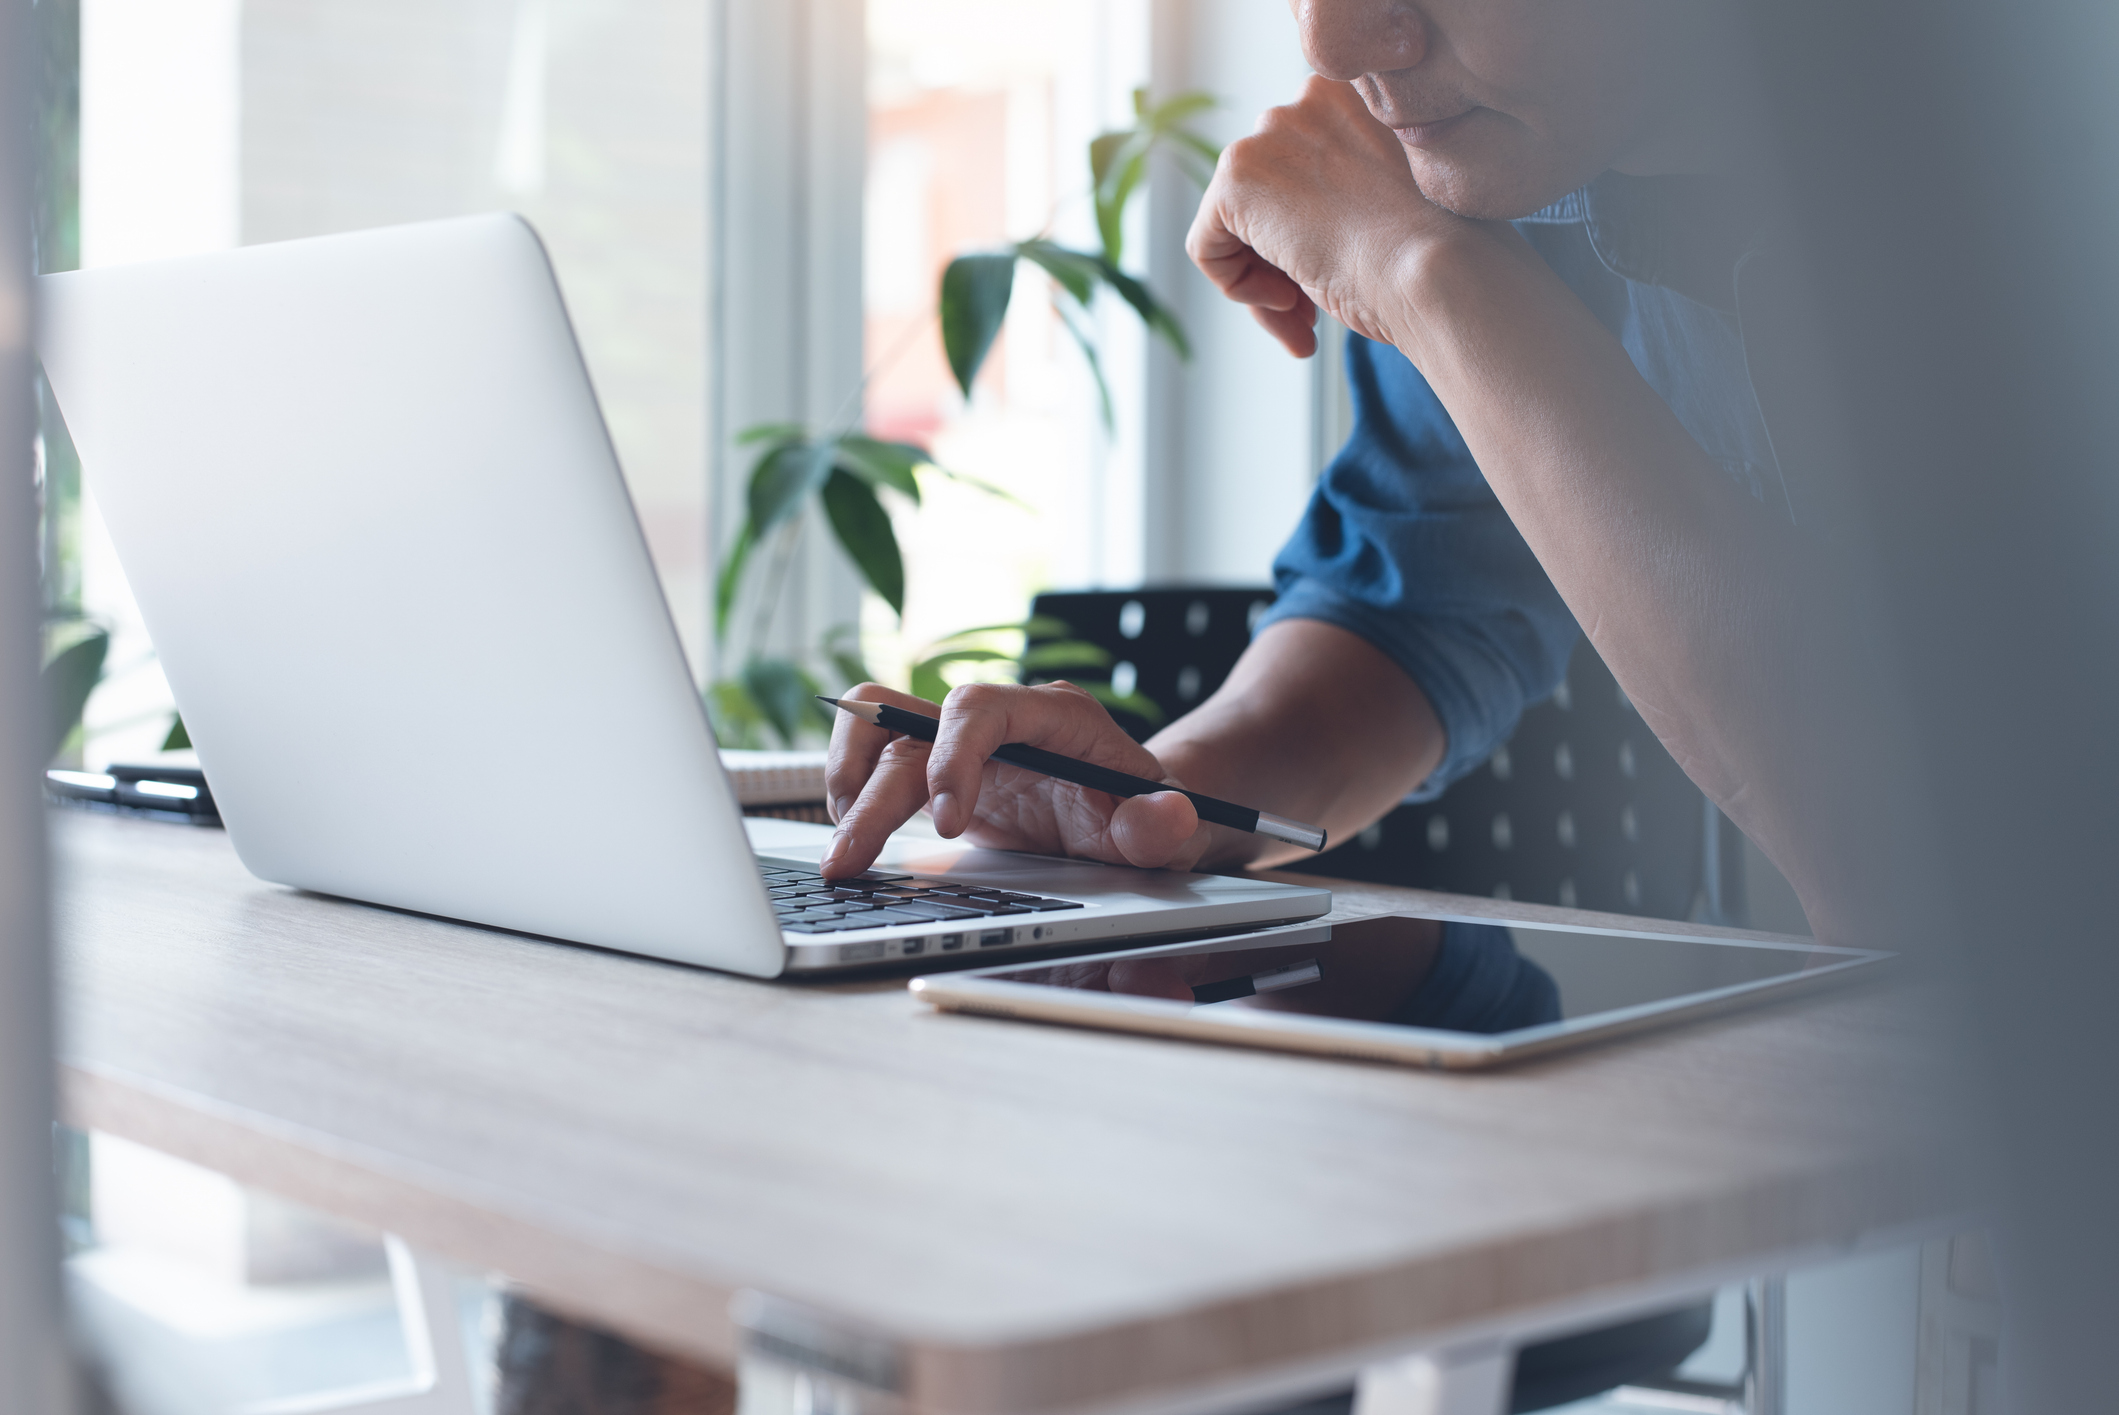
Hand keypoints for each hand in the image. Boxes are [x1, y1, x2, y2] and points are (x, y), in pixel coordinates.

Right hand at [819, 681, 1212, 878]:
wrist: (1132, 814)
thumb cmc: (1144, 813)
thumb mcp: (1169, 828)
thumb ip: (1163, 825)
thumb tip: (1167, 816)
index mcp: (1052, 715)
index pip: (981, 709)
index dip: (953, 758)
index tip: (949, 826)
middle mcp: (999, 718)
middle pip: (911, 727)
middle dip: (873, 795)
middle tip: (850, 862)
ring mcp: (962, 742)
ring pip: (878, 727)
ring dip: (846, 778)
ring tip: (842, 847)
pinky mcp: (938, 770)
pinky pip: (875, 757)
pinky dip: (852, 791)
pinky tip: (854, 843)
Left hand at [1187, 75, 1481, 356]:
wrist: (1441, 269)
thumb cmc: (1441, 253)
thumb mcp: (1396, 204)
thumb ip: (1343, 194)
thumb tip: (1294, 229)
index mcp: (1356, 96)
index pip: (1305, 171)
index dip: (1315, 234)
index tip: (1346, 274)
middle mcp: (1307, 100)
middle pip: (1266, 198)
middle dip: (1283, 263)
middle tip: (1312, 315)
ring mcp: (1268, 135)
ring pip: (1235, 227)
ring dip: (1265, 284)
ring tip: (1305, 321)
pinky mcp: (1235, 178)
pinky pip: (1206, 247)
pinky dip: (1237, 288)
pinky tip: (1291, 303)